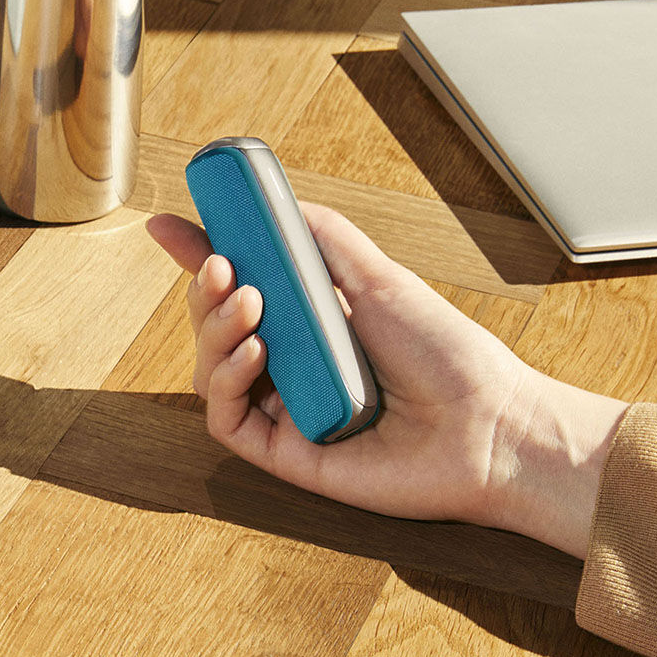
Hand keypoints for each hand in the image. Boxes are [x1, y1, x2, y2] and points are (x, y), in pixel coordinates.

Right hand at [146, 205, 627, 557]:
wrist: (488, 426)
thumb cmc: (445, 354)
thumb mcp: (381, 279)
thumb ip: (327, 240)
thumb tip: (278, 204)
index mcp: (309, 322)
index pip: (239, 286)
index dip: (200, 257)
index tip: (168, 227)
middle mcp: (290, 364)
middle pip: (214, 325)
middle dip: (206, 290)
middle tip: (224, 266)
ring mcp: (283, 409)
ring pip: (210, 369)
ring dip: (214, 329)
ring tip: (250, 305)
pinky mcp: (283, 452)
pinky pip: (226, 418)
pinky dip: (226, 380)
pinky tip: (256, 353)